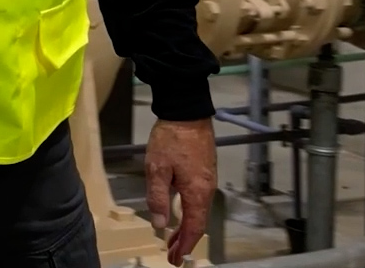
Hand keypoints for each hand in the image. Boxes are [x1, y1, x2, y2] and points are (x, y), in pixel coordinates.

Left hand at [144, 118, 216, 264]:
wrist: (187, 111)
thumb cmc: (171, 138)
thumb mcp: (157, 168)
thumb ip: (158, 197)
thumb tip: (160, 223)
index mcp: (197, 192)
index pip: (193, 227)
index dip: (184, 245)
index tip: (175, 259)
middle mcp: (206, 189)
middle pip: (198, 223)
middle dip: (185, 241)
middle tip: (173, 255)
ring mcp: (207, 180)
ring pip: (198, 212)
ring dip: (186, 228)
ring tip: (173, 240)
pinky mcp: (204, 172)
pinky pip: (198, 201)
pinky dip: (189, 214)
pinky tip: (179, 214)